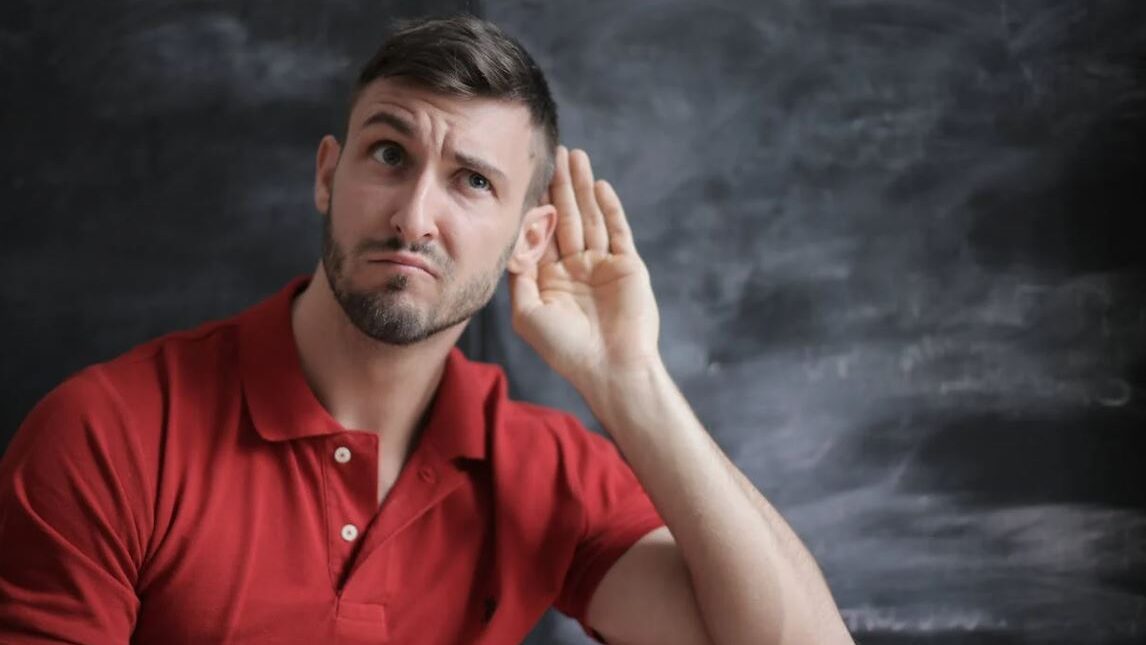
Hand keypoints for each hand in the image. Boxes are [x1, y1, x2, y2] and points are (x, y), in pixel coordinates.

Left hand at [508, 146, 660, 386]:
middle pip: (567, 216)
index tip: (526, 175)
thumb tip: (509, 243)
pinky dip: (610, 208)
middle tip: (555, 152)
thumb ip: (518, 277)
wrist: (610, 369)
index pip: (541, 232)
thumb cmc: (565, 349)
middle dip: (561, 185)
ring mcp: (603, 265)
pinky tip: (599, 186)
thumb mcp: (527, 314)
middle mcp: (576, 268)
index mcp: (550, 278)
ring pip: (591, 217)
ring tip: (577, 156)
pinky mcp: (628, 266)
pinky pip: (618, 231)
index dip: (535, 204)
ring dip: (583, 187)